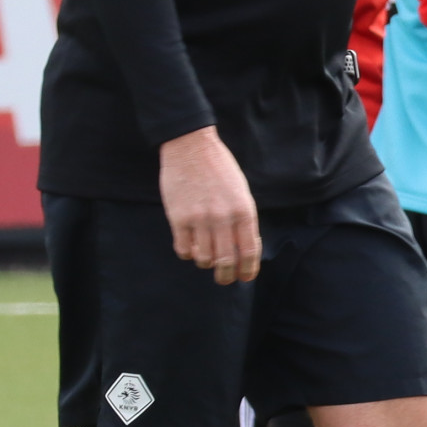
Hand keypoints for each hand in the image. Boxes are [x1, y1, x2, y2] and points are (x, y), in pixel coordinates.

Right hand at [158, 127, 260, 286]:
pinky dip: (188, 254)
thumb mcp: (241, 191)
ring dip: (206, 263)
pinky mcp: (178, 218)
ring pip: (204, 258)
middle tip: (224, 279)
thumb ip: (243, 219)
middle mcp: (223, 218)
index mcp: (244, 211)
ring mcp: (199, 219)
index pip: (249, 251)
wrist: (191, 147)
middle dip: (226, 275)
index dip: (248, 270)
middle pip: (226, 261)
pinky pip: (183, 249)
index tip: (245, 277)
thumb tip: (243, 248)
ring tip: (206, 259)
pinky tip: (190, 249)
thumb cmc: (220, 168)